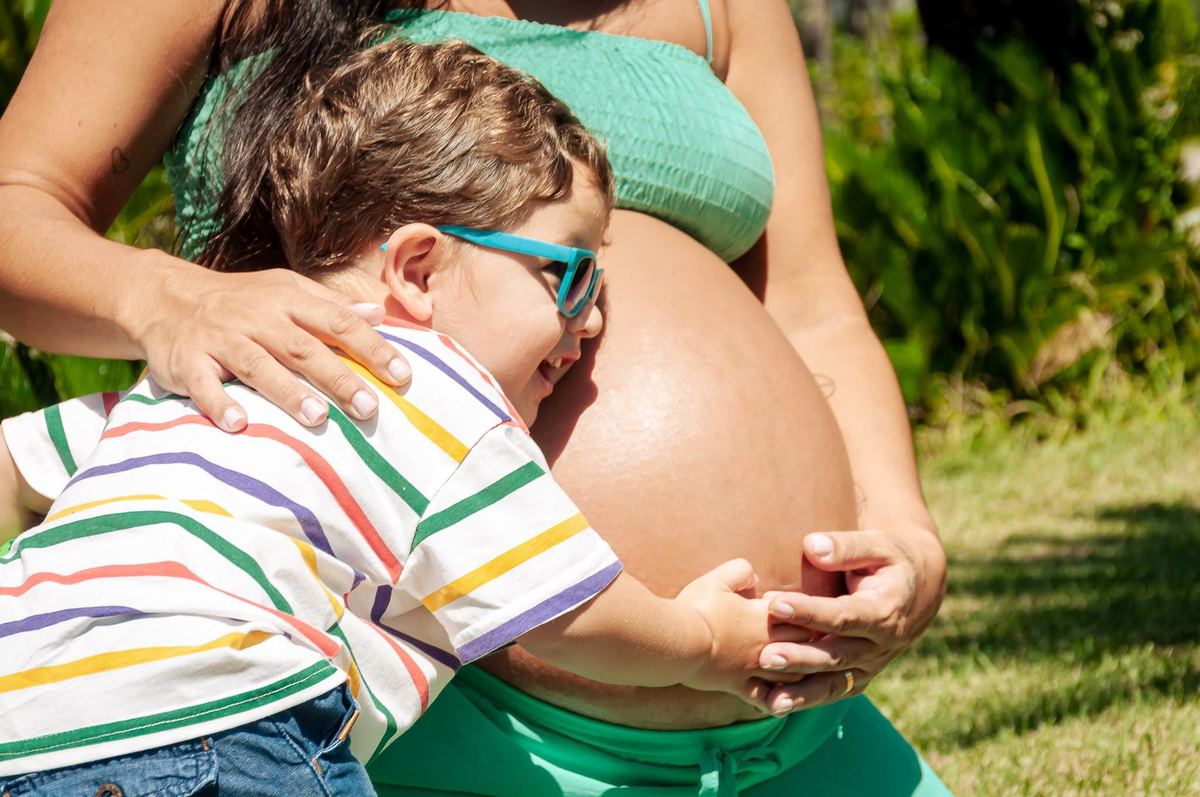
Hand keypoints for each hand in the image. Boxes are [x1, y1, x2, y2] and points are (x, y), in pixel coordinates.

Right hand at [131, 266, 410, 430]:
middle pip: (304, 348)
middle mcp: (258, 317)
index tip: (402, 375)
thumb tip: (379, 315)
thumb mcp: (287, 292)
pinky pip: (203, 385)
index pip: (338, 322)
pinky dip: (220, 404)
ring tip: (318, 418)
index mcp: (288, 300)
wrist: (166, 296)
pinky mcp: (187, 361)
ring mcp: (221, 338)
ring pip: (259, 365)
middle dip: (338, 378)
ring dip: (288, 392)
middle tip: (369, 408)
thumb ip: (331, 307)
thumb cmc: (243, 302)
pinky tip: (240, 425)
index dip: (372, 347)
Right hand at [675, 558, 809, 710]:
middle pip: (804, 645)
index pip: (800, 614)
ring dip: (800, 671)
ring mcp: (754, 668)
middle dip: (809, 642)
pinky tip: (780, 702)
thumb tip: (754, 575)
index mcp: (764, 617)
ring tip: (802, 669)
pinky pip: (765, 699)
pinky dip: (777, 701)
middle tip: (809, 639)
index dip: (803, 611)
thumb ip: (740, 571)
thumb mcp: (717, 579)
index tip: (793, 610)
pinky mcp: (738, 686)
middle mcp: (766, 644)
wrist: (678, 642)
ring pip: (793, 675)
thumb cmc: (697, 608)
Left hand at [756, 527, 946, 712]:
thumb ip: (846, 547)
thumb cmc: (889, 560)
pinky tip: (775, 705)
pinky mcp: (859, 676)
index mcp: (884, 611)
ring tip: (770, 697)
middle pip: (835, 655)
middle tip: (766, 656)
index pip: (844, 616)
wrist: (917, 590)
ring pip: (833, 681)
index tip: (777, 605)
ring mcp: (870, 665)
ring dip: (800, 690)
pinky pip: (831, 692)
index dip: (811, 613)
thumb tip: (812, 546)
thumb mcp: (877, 545)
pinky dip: (805, 701)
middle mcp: (880, 645)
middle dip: (800, 657)